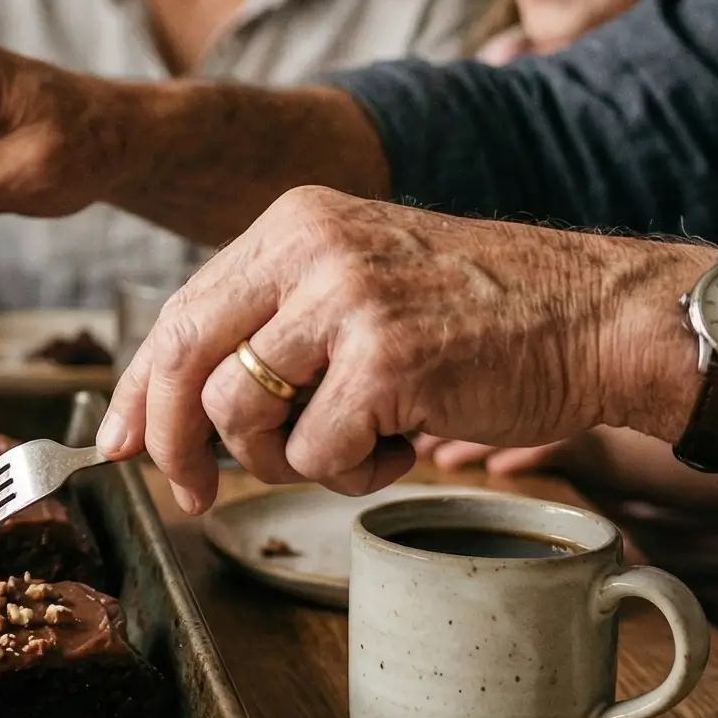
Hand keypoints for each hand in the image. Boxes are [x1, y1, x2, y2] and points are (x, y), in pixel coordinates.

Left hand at [97, 185, 707, 515]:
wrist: (597, 312)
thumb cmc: (479, 314)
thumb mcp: (360, 280)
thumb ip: (275, 323)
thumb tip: (177, 406)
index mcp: (291, 224)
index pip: (181, 310)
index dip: (141, 387)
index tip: (120, 443)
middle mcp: (307, 250)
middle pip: (187, 358)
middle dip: (174, 442)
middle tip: (189, 494)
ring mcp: (346, 301)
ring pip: (242, 412)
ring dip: (283, 460)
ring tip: (348, 445)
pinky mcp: (386, 359)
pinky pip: (319, 451)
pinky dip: (352, 471)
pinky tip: (400, 445)